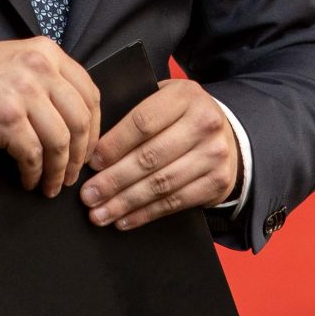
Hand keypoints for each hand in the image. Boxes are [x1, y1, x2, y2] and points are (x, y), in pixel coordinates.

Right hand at [0, 38, 100, 197]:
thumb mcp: (13, 63)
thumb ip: (44, 79)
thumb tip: (73, 117)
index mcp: (45, 51)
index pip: (89, 93)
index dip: (94, 128)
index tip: (88, 150)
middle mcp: (39, 66)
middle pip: (81, 119)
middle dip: (80, 155)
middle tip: (72, 175)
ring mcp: (24, 90)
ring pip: (61, 141)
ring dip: (59, 170)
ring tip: (51, 185)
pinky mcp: (7, 117)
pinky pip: (34, 155)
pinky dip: (35, 174)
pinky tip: (29, 181)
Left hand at [80, 79, 238, 229]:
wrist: (226, 136)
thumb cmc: (182, 117)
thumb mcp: (164, 100)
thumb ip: (135, 113)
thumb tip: (92, 146)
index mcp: (185, 96)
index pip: (142, 122)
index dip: (113, 145)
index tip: (91, 163)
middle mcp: (204, 123)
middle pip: (149, 157)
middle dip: (113, 180)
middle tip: (88, 195)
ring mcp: (214, 154)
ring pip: (161, 184)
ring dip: (125, 202)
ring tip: (100, 213)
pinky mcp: (217, 182)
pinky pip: (175, 202)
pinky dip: (146, 213)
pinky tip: (124, 219)